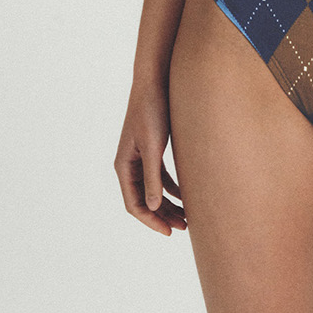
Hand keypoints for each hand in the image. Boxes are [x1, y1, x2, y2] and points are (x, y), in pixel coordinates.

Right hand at [114, 86, 185, 231]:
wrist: (156, 81)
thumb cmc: (152, 111)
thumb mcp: (153, 146)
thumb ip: (151, 177)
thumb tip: (151, 207)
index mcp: (124, 166)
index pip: (134, 204)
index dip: (150, 221)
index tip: (169, 232)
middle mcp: (130, 165)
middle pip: (144, 201)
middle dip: (162, 216)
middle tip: (184, 228)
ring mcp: (141, 158)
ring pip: (154, 191)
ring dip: (169, 205)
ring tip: (188, 218)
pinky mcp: (153, 149)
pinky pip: (161, 177)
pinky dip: (173, 189)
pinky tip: (188, 196)